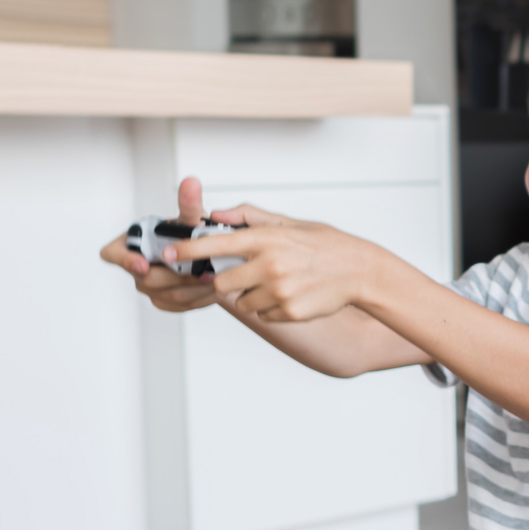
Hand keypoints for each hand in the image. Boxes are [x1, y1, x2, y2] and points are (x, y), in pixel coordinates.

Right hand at [101, 175, 229, 311]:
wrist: (205, 253)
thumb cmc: (188, 234)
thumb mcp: (189, 218)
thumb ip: (188, 203)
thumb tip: (191, 183)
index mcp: (130, 245)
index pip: (112, 254)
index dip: (124, 260)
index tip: (143, 264)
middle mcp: (135, 267)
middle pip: (148, 280)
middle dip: (176, 277)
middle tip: (201, 273)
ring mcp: (148, 287)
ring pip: (167, 295)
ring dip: (193, 289)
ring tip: (215, 279)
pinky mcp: (164, 301)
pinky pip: (179, 305)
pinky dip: (199, 298)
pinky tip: (214, 289)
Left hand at [175, 206, 385, 322]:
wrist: (361, 271)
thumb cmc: (327, 245)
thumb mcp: (291, 223)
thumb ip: (251, 217)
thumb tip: (217, 214)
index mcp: (266, 239)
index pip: (213, 243)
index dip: (185, 250)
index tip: (167, 254)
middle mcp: (270, 264)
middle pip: (221, 283)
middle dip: (227, 282)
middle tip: (246, 277)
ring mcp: (279, 290)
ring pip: (243, 303)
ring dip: (253, 297)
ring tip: (280, 285)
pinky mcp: (290, 311)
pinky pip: (265, 315)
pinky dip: (273, 310)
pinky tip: (293, 296)